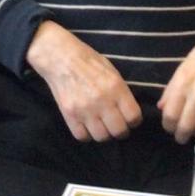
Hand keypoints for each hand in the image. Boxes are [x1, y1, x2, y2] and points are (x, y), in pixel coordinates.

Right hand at [26, 21, 141, 142]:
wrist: (60, 58)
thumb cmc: (88, 61)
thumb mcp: (112, 71)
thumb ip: (121, 92)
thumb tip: (129, 111)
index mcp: (116, 87)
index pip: (133, 117)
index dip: (134, 121)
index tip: (130, 119)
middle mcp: (102, 101)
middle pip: (119, 131)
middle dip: (121, 131)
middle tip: (117, 126)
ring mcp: (84, 110)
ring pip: (101, 137)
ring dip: (104, 134)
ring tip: (101, 125)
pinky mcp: (69, 115)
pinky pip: (82, 136)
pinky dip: (86, 134)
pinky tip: (87, 125)